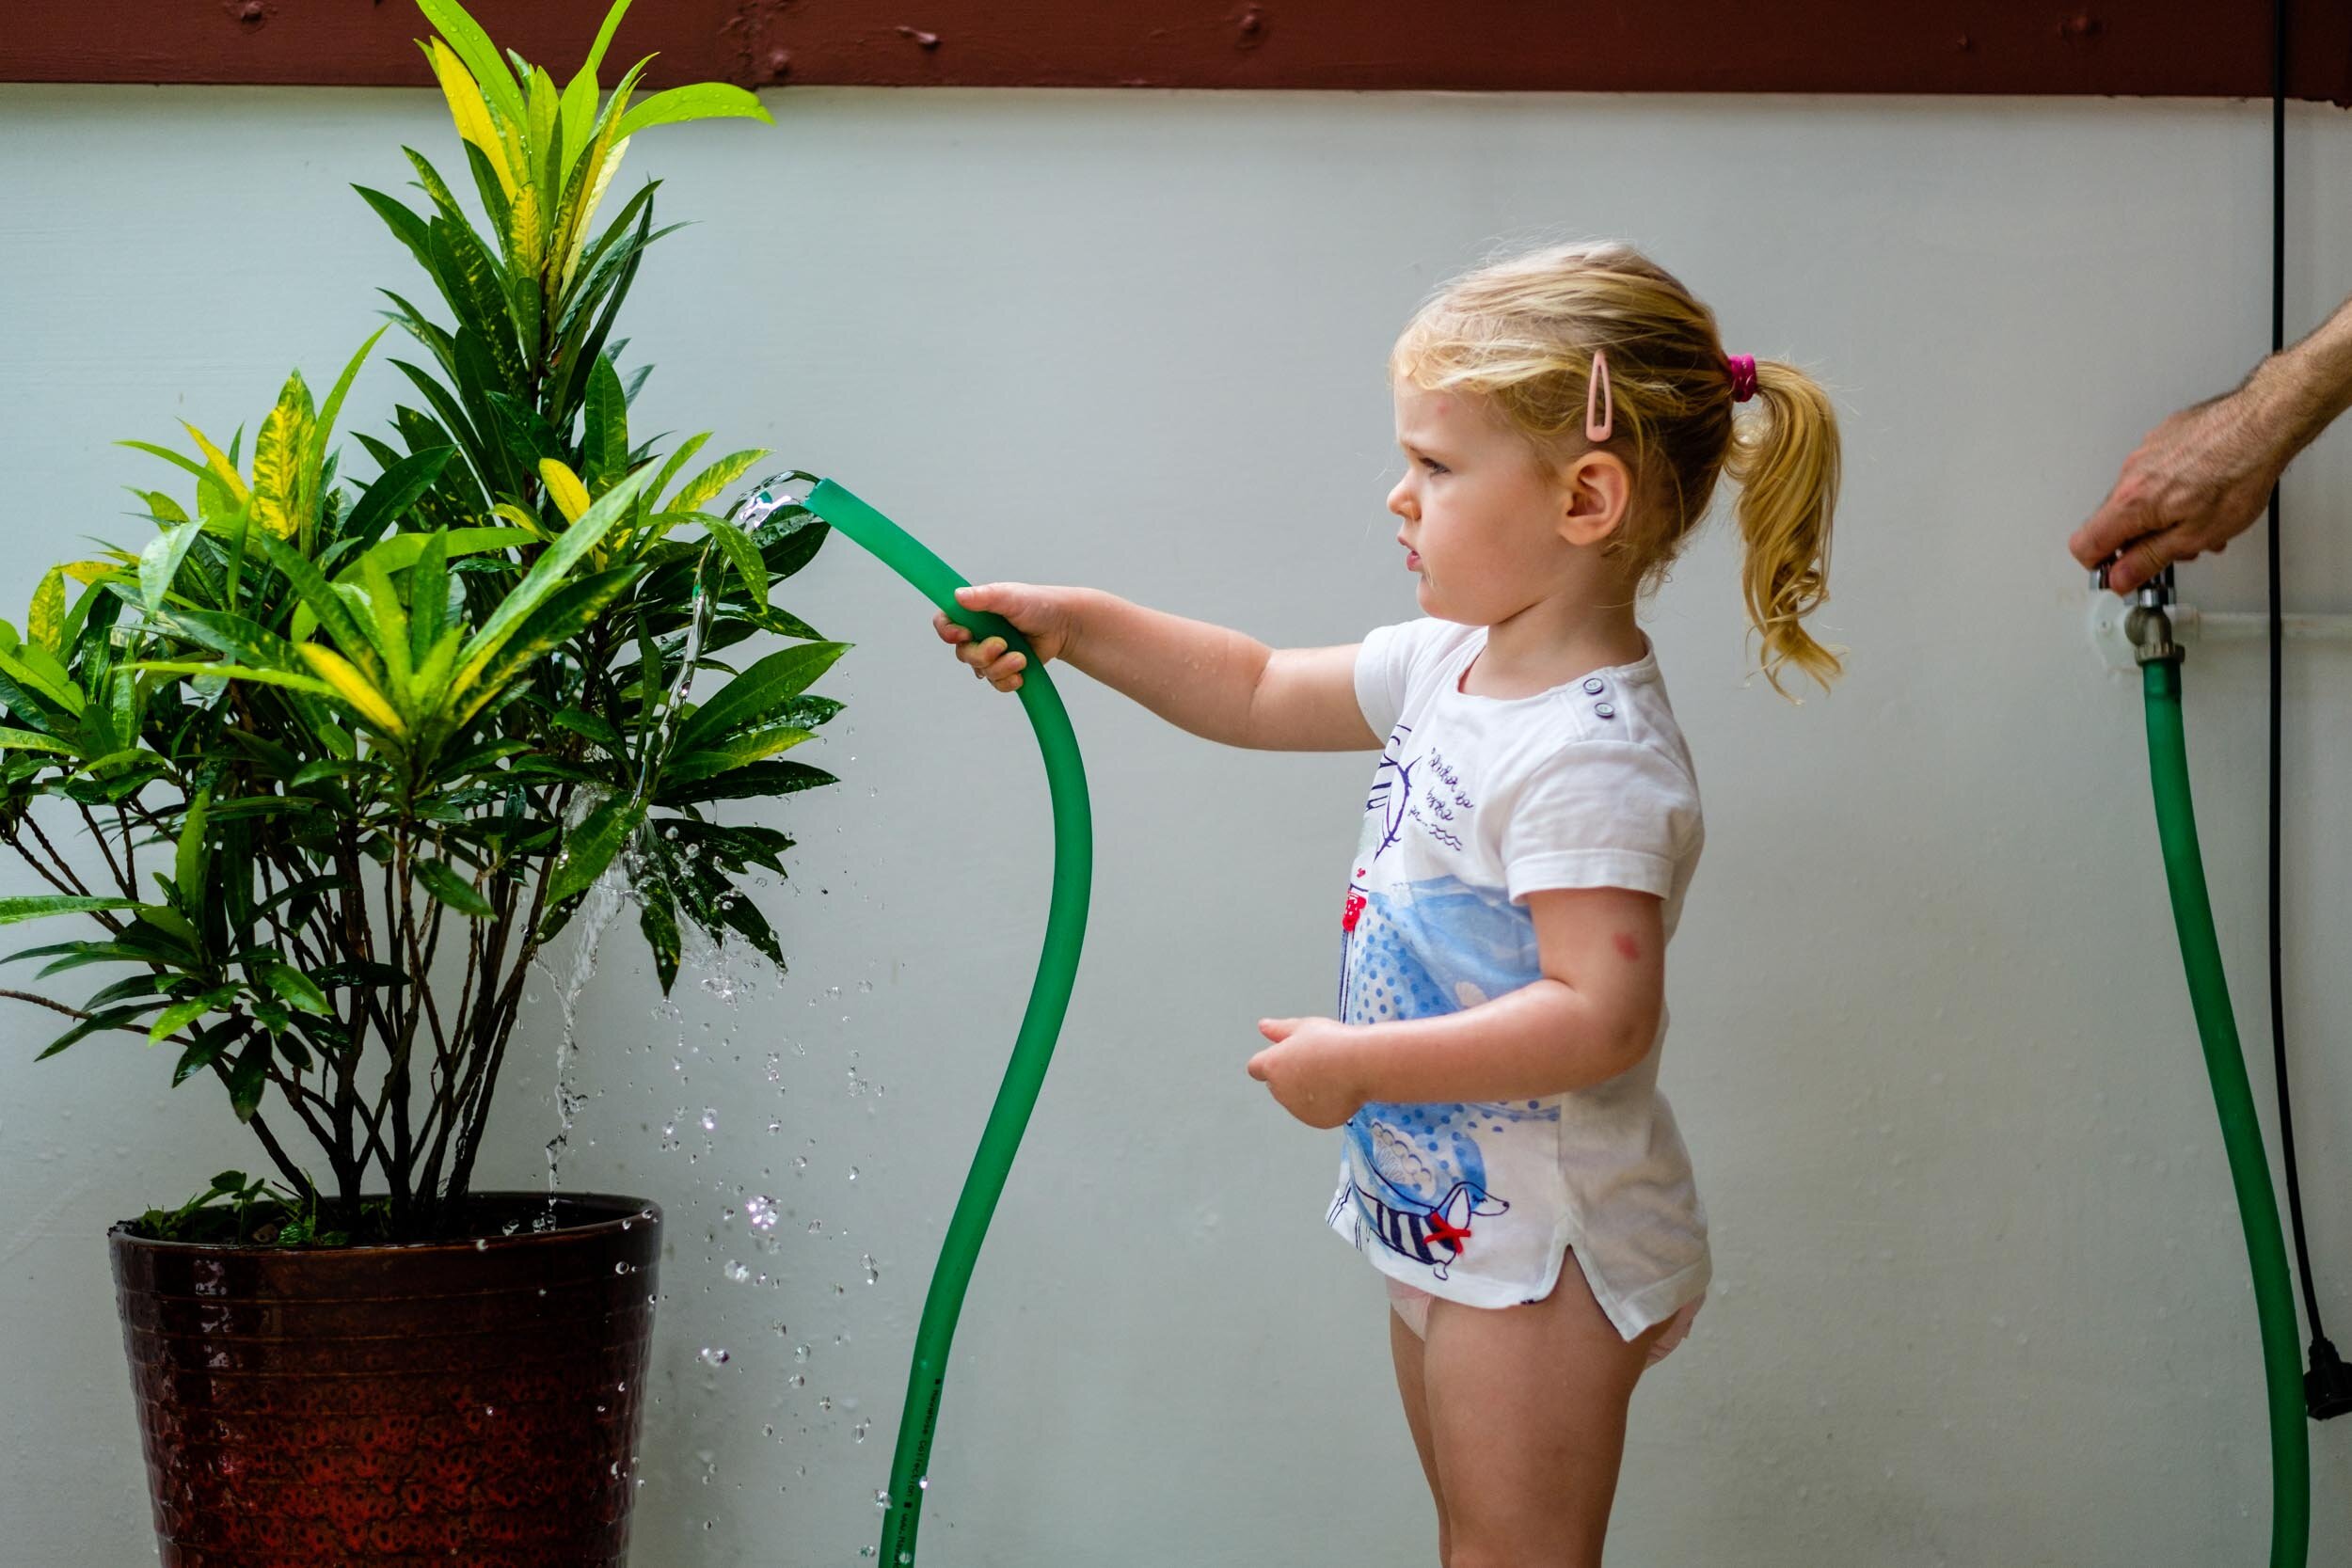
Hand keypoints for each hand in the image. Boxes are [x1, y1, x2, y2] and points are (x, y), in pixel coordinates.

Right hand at [932, 582, 1082, 692]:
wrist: (1064, 626)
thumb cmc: (1038, 604)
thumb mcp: (1010, 596)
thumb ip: (984, 597)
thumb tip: (958, 595)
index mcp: (974, 612)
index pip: (945, 622)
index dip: (947, 632)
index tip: (963, 635)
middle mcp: (979, 633)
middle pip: (963, 653)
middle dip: (982, 653)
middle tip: (1002, 645)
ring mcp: (991, 653)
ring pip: (981, 670)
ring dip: (1001, 667)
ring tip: (1021, 658)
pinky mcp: (1005, 669)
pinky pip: (997, 683)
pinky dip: (1008, 680)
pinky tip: (1022, 672)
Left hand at [1247, 1016, 1366, 1128]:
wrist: (1361, 1066)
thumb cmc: (1332, 1042)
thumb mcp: (1304, 1027)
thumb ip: (1279, 1029)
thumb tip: (1262, 1026)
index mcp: (1272, 1066)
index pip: (1255, 1067)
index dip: (1269, 1061)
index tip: (1288, 1056)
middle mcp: (1280, 1091)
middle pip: (1277, 1084)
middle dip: (1290, 1075)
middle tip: (1318, 1060)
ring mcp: (1298, 1109)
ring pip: (1296, 1099)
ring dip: (1306, 1090)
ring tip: (1332, 1073)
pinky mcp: (1317, 1121)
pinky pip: (1316, 1111)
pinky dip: (1324, 1103)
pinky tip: (1340, 1088)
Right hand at [2071, 384, 2291, 594]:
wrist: (2263, 424)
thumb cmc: (2239, 474)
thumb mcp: (2196, 535)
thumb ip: (2149, 560)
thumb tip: (2120, 578)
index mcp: (2131, 503)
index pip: (2085, 546)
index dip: (2102, 566)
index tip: (2124, 572)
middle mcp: (2129, 474)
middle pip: (2112, 523)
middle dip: (2140, 542)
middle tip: (2176, 550)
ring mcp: (2144, 452)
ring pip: (2137, 499)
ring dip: (2160, 516)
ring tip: (2200, 520)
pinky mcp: (2162, 438)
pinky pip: (2153, 474)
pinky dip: (2170, 489)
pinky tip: (2202, 491)